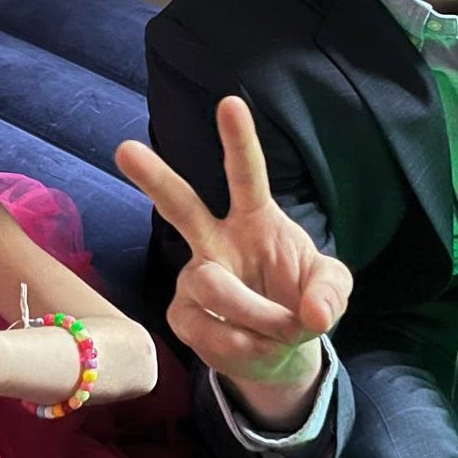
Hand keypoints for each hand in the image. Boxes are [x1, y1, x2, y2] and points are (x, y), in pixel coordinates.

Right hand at [114, 96, 352, 397]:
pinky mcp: (181, 314)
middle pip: (180, 205)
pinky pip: (208, 330)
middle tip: (125, 150)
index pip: (246, 174)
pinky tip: (254, 346)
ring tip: (281, 332)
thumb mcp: (332, 292)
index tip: (230, 103)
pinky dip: (243, 345)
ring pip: (213, 287)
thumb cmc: (301, 304)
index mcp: (256, 218)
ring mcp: (194, 277)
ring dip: (257, 314)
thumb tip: (314, 314)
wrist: (278, 354)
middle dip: (153, 179)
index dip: (239, 141)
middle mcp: (216, 240)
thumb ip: (331, 293)